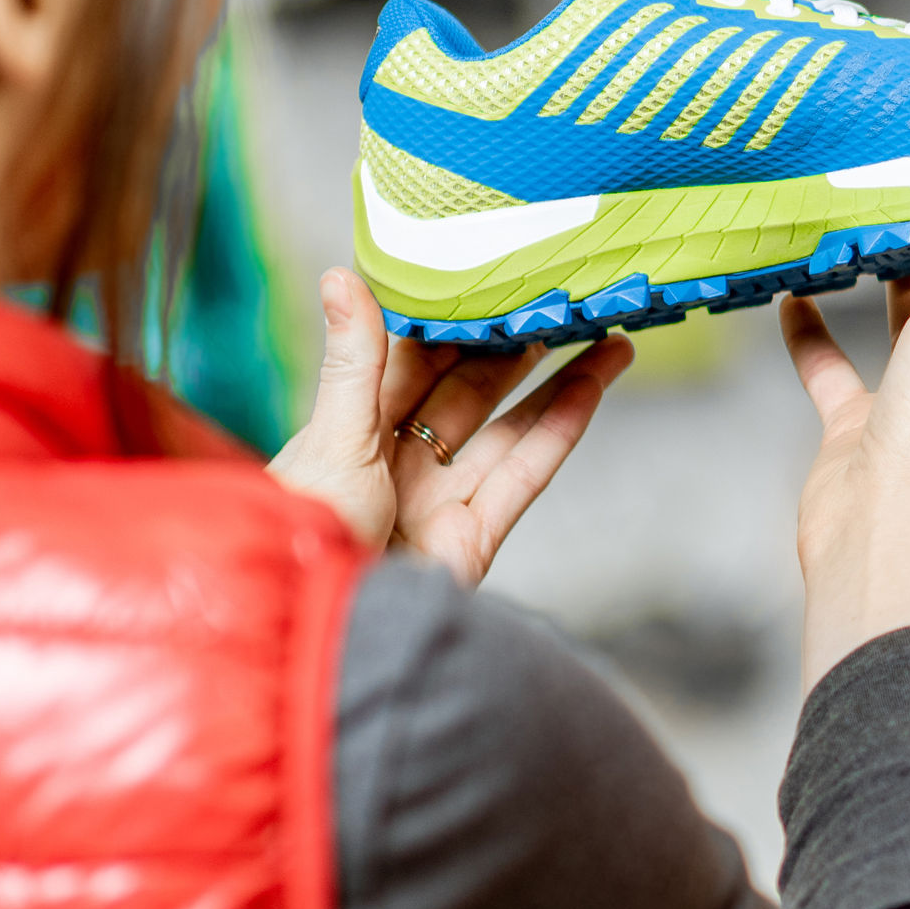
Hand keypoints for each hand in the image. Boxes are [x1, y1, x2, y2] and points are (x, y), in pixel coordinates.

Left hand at [272, 269, 630, 584]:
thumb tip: (342, 274)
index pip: (409, 361)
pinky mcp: (474, 538)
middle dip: (515, 347)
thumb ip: (355, 360)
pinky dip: (560, 431)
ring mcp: (439, 500)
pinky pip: (523, 475)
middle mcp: (398, 462)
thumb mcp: (331, 438)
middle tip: (562, 299)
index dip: (450, 320)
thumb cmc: (304, 537)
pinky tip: (592, 391)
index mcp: (351, 431)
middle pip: (468, 391)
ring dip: (558, 384)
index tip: (492, 274)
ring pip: (508, 429)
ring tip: (605, 340)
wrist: (319, 633)